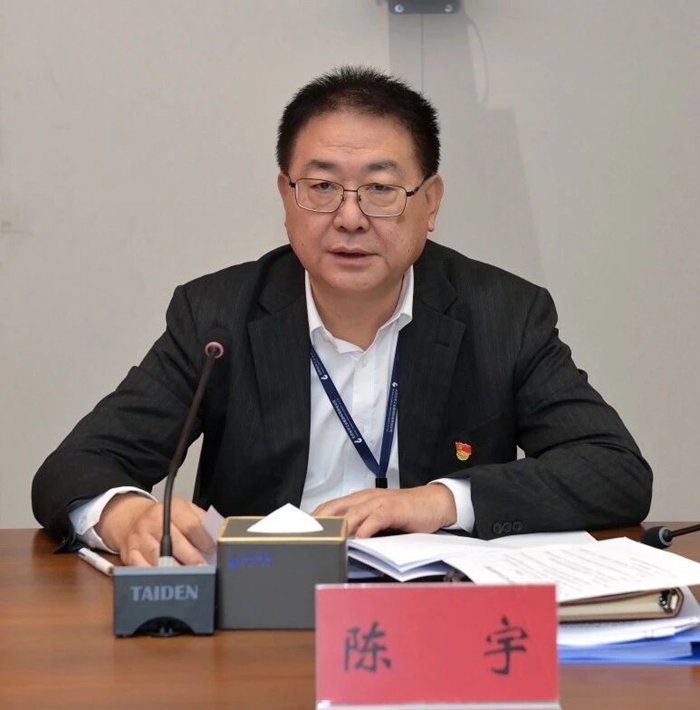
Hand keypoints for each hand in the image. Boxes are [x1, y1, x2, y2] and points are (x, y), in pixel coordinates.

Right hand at [95, 493, 215, 566]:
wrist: (133, 518)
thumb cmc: (166, 517)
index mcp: (173, 508)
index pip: (191, 526)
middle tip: (204, 570)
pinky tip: (167, 580)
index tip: (213, 551)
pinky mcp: (129, 553)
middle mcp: (154, 521)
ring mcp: (140, 538)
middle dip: (192, 560)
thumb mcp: (186, 510)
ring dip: (176, 571)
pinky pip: (142, 568)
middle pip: (176, 544)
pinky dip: (155, 576)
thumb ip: (202, 521)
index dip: (204, 541)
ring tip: (190, 578)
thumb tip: (217, 537)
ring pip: (159, 558)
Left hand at [312, 484, 456, 537]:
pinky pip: (377, 518)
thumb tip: (341, 543)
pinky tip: (360, 539)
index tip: (299, 531)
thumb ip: (361, 527)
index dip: (313, 518)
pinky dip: (367, 528)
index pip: (330, 507)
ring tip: (328, 540)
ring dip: (340, 527)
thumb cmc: (406, 513)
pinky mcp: (395, 509)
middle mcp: (366, 498)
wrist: (434, 503)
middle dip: (319, 522)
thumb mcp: (378, 519)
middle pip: (335, 508)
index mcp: (359, 500)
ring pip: (353, 512)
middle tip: (307, 537)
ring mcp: (380, 502)